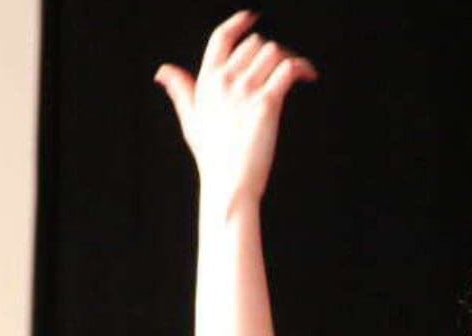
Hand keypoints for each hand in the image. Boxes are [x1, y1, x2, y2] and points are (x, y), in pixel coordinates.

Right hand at [154, 9, 318, 213]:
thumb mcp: (190, 118)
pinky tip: (308, 76)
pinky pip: (288, 69)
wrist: (228, 182)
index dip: (238, 23)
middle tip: (279, 69)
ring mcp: (246, 89)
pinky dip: (302, 68)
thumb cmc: (212, 154)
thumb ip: (180, 90)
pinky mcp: (267, 102)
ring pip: (273, 51)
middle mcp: (225, 80)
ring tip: (293, 74)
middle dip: (269, 54)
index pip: (221, 38)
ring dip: (287, 59)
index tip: (251, 17)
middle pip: (254, 44)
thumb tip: (163, 71)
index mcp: (206, 80)